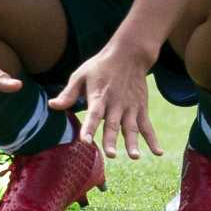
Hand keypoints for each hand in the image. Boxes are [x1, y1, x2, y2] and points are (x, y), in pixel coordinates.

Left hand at [52, 40, 162, 159]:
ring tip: (134, 157)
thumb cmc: (101, 66)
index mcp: (99, 96)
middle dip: (111, 140)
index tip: (85, 141)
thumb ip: (68, 93)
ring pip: (131, 127)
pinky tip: (158, 152)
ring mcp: (131, 107)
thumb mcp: (81, 74)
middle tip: (110, 154)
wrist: (130, 53)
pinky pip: (147, 126)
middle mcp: (116, 103)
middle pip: (113, 124)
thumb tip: (52, 105)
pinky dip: (153, 139)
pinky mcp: (141, 108)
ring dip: (133, 142)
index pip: (94, 114)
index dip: (89, 128)